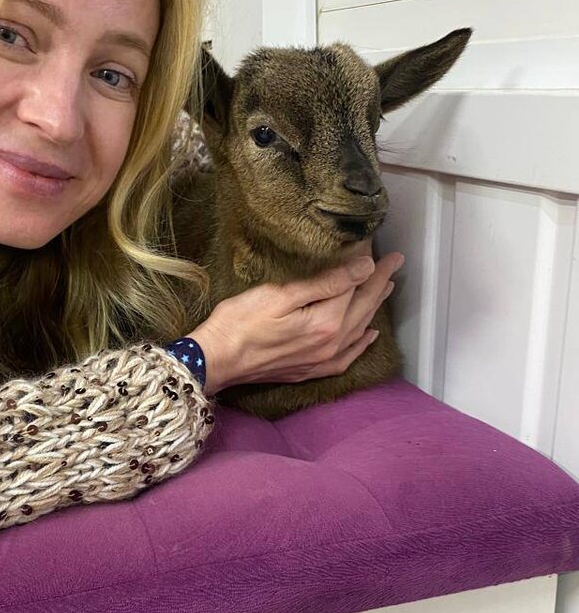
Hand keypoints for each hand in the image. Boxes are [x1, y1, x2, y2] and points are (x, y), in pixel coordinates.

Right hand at [190, 252, 403, 395]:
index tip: (372, 242)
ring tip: (387, 287)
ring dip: (374, 306)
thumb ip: (326, 282)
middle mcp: (331, 344)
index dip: (365, 261)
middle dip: (380, 281)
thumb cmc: (240, 322)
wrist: (216, 360)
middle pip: (363, 306)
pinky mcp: (310, 370)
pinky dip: (361, 344)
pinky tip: (368, 335)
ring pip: (359, 329)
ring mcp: (322, 360)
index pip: (355, 284)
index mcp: (326, 322)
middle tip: (396, 260)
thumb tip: (363, 267)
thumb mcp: (281, 293)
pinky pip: (347, 357)